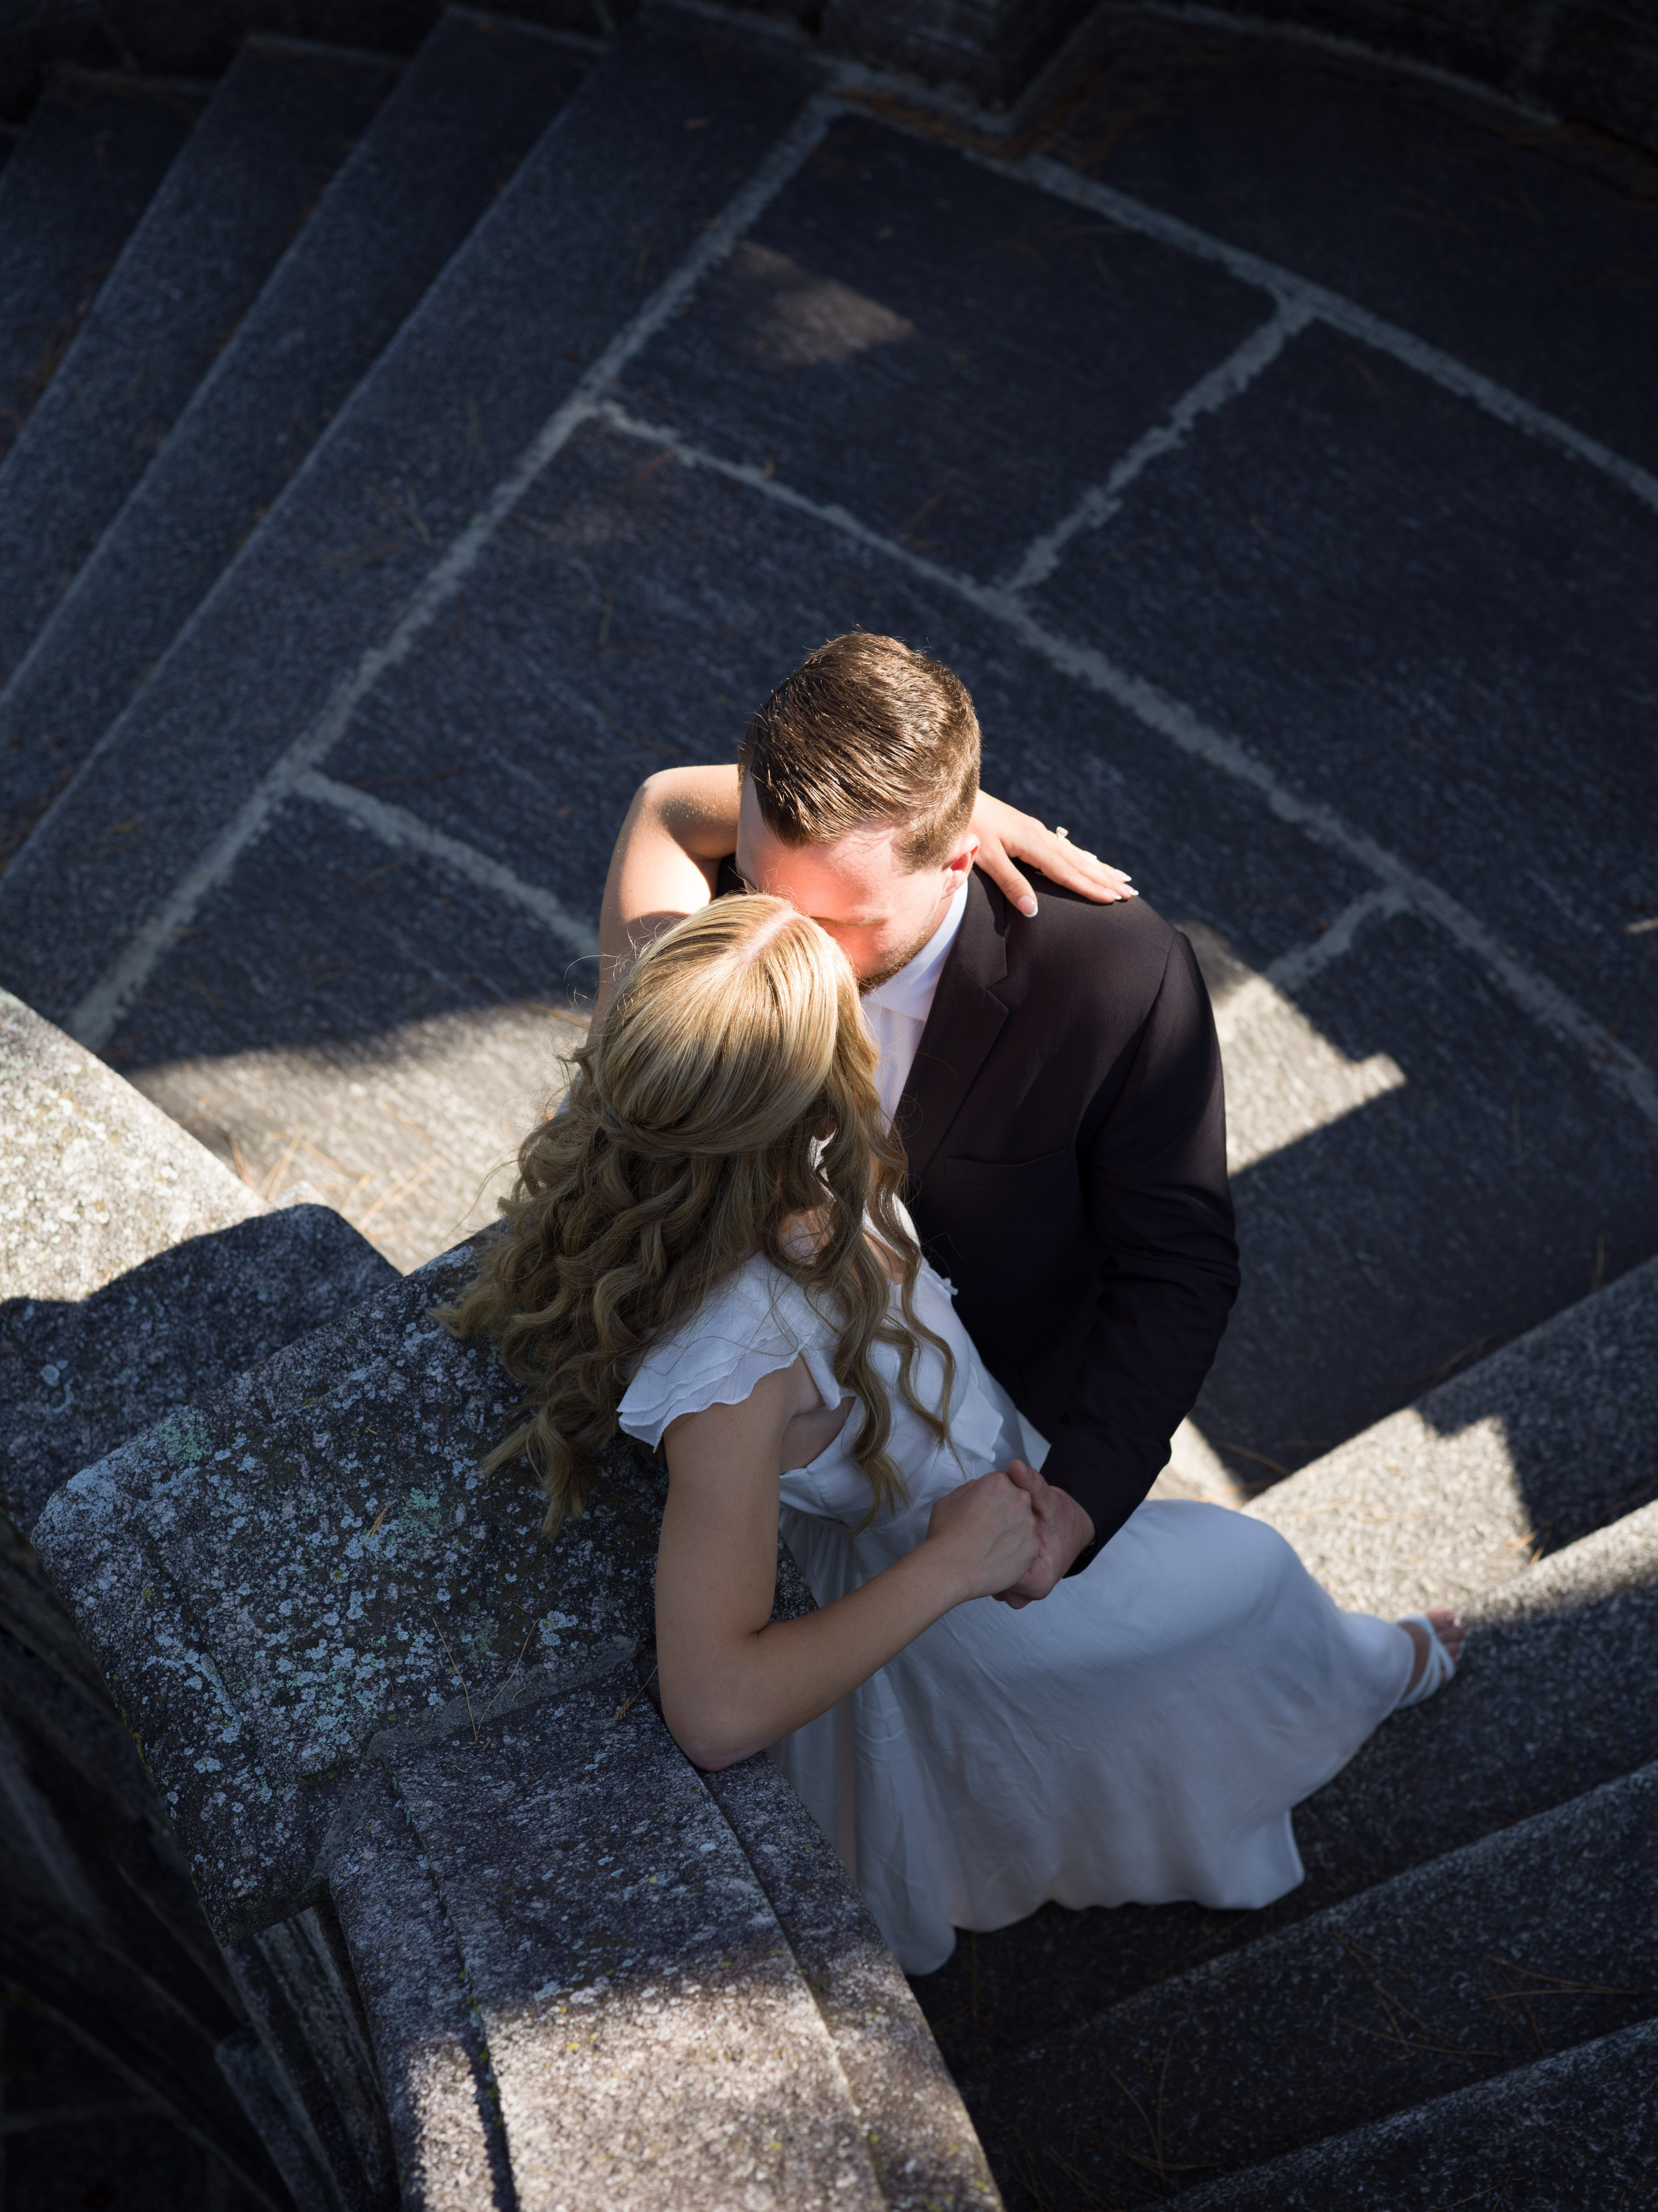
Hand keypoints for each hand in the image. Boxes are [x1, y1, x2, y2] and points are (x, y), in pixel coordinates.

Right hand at [925, 1470, 1039, 1602]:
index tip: (985, 1508)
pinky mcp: (1033, 1548)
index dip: (994, 1496)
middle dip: (1007, 1511)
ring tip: (992, 1546)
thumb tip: (977, 1491)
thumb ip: (969, 1489)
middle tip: (988, 1528)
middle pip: (1018, 1500)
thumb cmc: (946, 1535)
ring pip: (1024, 1524)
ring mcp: (1029, 1524)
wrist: (951, 1570)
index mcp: (999, 1483)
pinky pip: (1028, 1545)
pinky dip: (1017, 1551)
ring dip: (1013, 1531)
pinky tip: (999, 1557)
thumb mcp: (949, 1500)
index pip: (1005, 1482)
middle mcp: (1019, 1499)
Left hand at [970, 792, 1135, 918]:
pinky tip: (1090, 861)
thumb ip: (1010, 883)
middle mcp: (1040, 836)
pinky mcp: (1029, 830)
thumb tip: (1033, 910)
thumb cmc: (966, 827)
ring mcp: (1036, 831)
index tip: (1113, 900)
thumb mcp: (985, 857)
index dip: (1091, 888)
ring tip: (1121, 879)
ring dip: (1099, 868)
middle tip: (1130, 894)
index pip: (1068, 872)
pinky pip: (1064, 848)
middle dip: (1105, 879)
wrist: (953, 797)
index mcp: (1032, 843)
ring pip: (1075, 854)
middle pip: (1079, 863)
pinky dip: (1082, 857)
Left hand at [992, 1461, 1095, 1606]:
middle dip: (983, 1552)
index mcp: (1039, 1579)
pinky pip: (990, 1580)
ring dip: (982, 1558)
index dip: (989, 1544)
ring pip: (988, 1581)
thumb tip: (1016, 1467)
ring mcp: (1018, 1596)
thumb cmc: (1061, 1520)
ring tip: (983, 1535)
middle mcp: (1027, 1595)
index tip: (984, 1524)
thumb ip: (1032, 1485)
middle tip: (979, 1529)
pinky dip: (986, 1561)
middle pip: (991, 1580)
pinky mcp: (1010, 1590)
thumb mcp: (1049, 1501)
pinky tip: (986, 1542)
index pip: (999, 1571)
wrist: (1070, 1531)